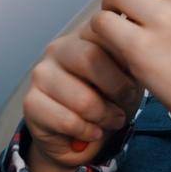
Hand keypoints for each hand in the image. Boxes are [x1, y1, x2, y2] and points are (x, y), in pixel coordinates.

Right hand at [21, 28, 140, 171]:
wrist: (83, 139)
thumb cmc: (109, 102)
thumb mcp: (128, 77)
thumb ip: (131, 59)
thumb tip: (139, 50)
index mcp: (83, 35)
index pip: (106, 32)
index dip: (127, 60)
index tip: (134, 79)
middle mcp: (58, 49)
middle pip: (90, 58)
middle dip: (116, 89)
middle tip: (125, 103)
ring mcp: (40, 74)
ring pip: (82, 98)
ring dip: (104, 117)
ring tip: (110, 121)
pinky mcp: (31, 102)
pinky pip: (67, 121)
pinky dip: (87, 132)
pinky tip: (92, 132)